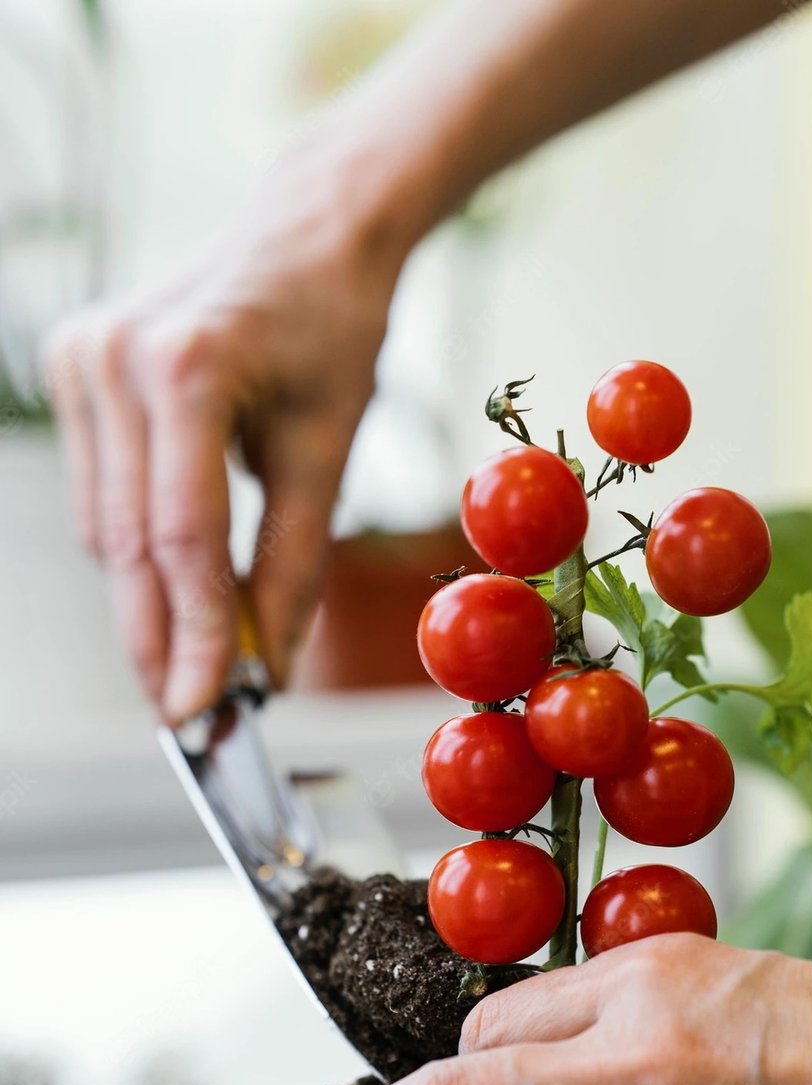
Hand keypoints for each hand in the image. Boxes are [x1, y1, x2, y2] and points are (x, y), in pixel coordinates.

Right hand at [44, 124, 411, 720]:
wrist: (306, 232)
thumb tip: (266, 672)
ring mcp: (81, 358)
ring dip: (151, 599)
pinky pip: (99, 495)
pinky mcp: (70, 366)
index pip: (182, 537)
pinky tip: (180, 568)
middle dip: (162, 639)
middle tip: (195, 717)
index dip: (192, 637)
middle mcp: (115, 357)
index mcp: (188, 366)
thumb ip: (294, 568)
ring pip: (106, 532)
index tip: (204, 714)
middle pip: (131, 544)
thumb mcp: (329, 453)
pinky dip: (140, 547)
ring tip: (204, 650)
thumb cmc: (333, 334)